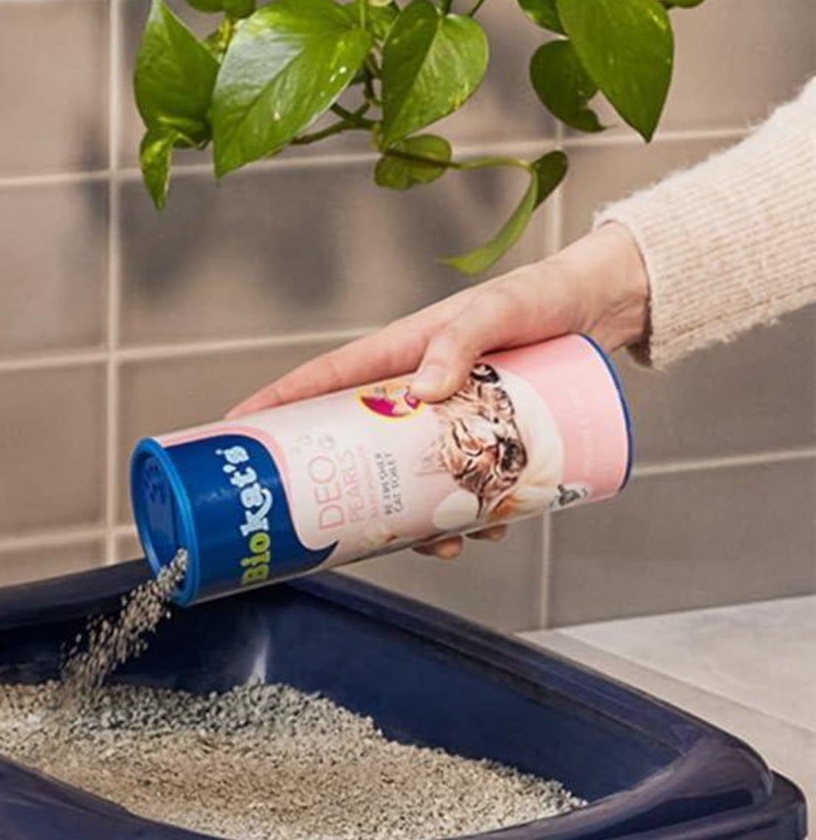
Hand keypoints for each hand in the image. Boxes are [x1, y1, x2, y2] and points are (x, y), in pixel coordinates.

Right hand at [228, 223, 649, 557]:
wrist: (604, 306)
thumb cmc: (544, 295)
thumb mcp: (498, 309)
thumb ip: (458, 341)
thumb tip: (421, 389)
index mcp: (396, 354)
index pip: (320, 383)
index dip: (274, 408)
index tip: (235, 433)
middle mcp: (412, 393)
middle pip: (358, 448)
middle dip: (345, 491)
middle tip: (335, 525)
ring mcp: (446, 420)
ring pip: (411, 480)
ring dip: (418, 520)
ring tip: (444, 543)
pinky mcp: (482, 437)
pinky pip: (462, 486)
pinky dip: (470, 515)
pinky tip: (490, 530)